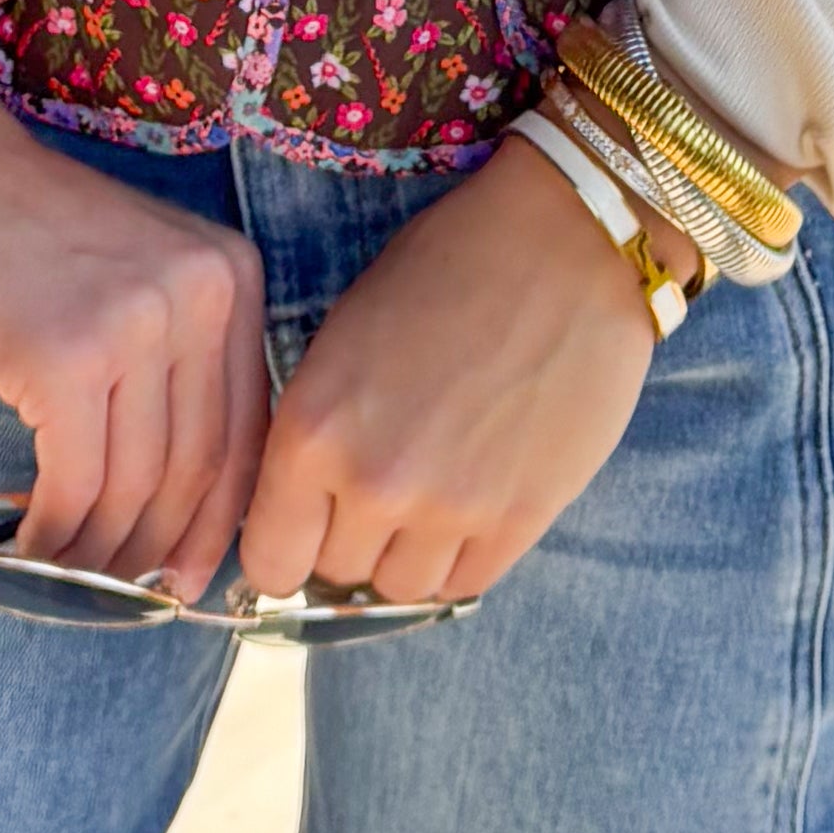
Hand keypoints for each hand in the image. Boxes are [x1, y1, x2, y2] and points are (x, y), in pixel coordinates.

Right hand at [0, 40, 268, 601]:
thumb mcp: (136, 273)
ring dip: (100, 549)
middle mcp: (201, 297)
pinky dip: (54, 533)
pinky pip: (74, 483)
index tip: (188, 574)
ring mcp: (136, 324)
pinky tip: (27, 547)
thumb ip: (172, 360)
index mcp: (230, 278)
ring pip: (136, 484)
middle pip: (198, 466)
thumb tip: (179, 500)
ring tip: (66, 574)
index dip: (217, 519)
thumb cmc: (17, 231)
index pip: (245, 429)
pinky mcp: (64, 358)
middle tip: (123, 592)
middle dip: (159, 546)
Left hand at [236, 135, 658, 607]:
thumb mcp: (344, 337)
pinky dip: (460, 555)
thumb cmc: (445, 267)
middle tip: (379, 487)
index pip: (270, 557)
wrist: (563, 244)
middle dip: (349, 538)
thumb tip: (305, 508)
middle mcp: (372, 483)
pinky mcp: (521, 519)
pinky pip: (466, 584)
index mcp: (312, 430)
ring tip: (430, 489)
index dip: (287, 542)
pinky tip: (471, 502)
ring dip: (406, 551)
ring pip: (401, 588)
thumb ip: (318, 431)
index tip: (306, 525)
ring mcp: (450, 509)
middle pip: (336, 573)